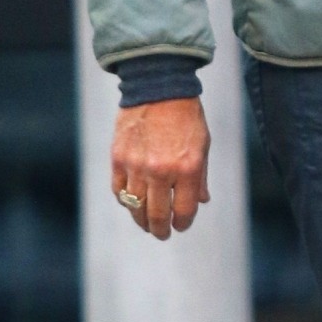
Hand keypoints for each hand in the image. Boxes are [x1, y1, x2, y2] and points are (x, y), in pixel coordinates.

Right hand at [111, 97, 210, 239]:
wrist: (158, 87)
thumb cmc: (186, 116)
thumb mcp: (202, 145)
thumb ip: (201, 177)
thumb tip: (201, 201)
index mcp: (187, 168)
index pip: (184, 210)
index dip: (182, 223)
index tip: (180, 226)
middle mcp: (161, 171)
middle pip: (157, 215)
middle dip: (160, 229)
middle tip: (162, 234)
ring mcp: (137, 165)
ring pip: (135, 207)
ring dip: (141, 220)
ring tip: (146, 224)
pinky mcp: (118, 158)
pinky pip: (119, 191)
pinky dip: (125, 201)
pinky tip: (132, 204)